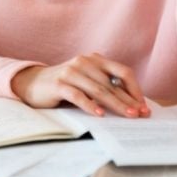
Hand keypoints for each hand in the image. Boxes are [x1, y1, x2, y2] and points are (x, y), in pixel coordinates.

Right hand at [10, 53, 148, 117]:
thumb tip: (132, 105)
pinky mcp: (58, 84)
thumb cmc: (64, 85)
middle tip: (141, 115)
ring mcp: (70, 72)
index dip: (135, 89)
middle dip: (129, 101)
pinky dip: (90, 105)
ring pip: (99, 90)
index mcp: (94, 59)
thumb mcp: (86, 81)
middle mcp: (83, 62)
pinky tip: (100, 115)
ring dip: (116, 105)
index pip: (122, 72)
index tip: (144, 105)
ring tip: (128, 116)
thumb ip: (104, 87)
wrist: (32, 83)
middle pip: (112, 84)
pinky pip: (78, 95)